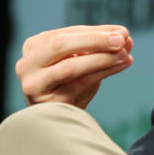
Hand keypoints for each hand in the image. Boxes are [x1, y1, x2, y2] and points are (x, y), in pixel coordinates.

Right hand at [16, 25, 133, 108]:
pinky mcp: (46, 102)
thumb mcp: (85, 62)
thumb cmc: (72, 87)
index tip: (123, 31)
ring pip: (69, 66)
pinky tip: (121, 66)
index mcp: (35, 46)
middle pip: (61, 45)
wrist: (61, 123)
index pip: (67, 33)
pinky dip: (102, 73)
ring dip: (101, 58)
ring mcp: (34, 84)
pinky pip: (77, 84)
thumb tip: (125, 37)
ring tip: (125, 55)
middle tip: (122, 39)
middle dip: (95, 40)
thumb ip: (102, 48)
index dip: (97, 31)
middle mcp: (27, 64)